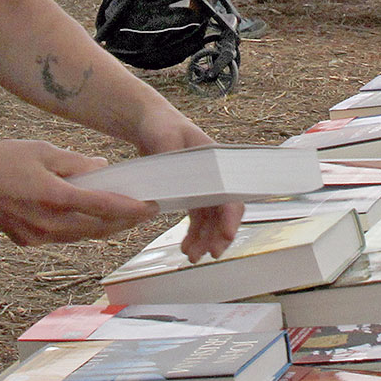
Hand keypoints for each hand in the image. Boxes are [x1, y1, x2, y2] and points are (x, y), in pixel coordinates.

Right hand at [0, 139, 156, 245]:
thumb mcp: (43, 150)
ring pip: (82, 237)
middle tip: (145, 212)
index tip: (152, 207)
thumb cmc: (0, 159)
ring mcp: (37, 237)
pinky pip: (64, 238)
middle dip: (124, 222)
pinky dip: (81, 229)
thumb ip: (77, 163)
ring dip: (105, 228)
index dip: (131, 209)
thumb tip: (102, 170)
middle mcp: (48, 224)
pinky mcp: (28, 241)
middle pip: (97, 229)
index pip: (103, 207)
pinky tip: (90, 218)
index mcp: (53, 198)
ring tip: (125, 216)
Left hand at [132, 111, 242, 260]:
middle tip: (211, 254)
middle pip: (224, 211)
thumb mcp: (165, 137)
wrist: (149, 123)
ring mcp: (203, 187)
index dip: (230, 215)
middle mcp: (214, 176)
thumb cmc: (161, 125)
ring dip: (205, 240)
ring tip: (192, 257)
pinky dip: (194, 235)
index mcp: (215, 161)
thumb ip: (172, 156)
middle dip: (220, 235)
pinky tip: (187, 248)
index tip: (227, 234)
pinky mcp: (190, 194)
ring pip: (211, 220)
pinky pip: (197, 220)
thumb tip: (178, 181)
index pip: (229, 192)